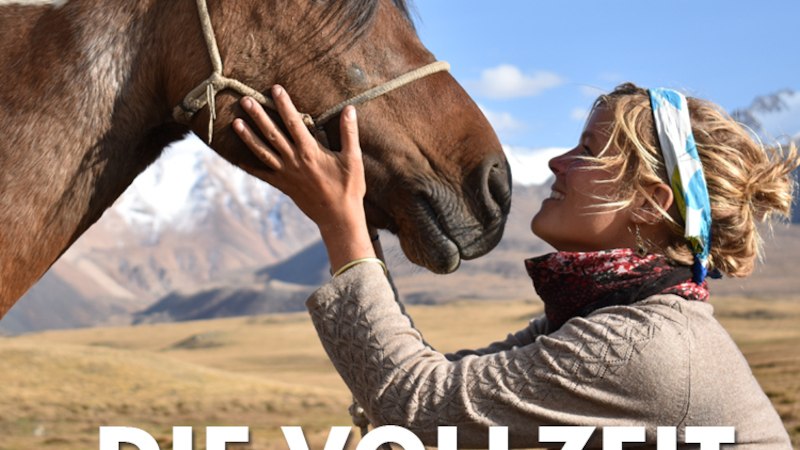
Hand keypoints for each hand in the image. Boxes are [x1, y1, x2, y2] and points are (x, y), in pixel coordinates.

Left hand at [233, 85, 374, 271]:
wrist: (338, 217)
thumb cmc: (349, 188)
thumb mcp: (353, 158)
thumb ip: (349, 132)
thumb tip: (350, 108)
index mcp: (310, 151)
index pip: (293, 122)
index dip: (284, 104)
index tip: (275, 89)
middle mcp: (294, 161)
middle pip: (272, 134)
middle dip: (258, 116)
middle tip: (245, 100)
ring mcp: (286, 174)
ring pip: (262, 152)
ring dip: (248, 137)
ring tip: (235, 122)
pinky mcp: (283, 186)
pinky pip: (262, 175)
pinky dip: (249, 167)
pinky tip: (237, 158)